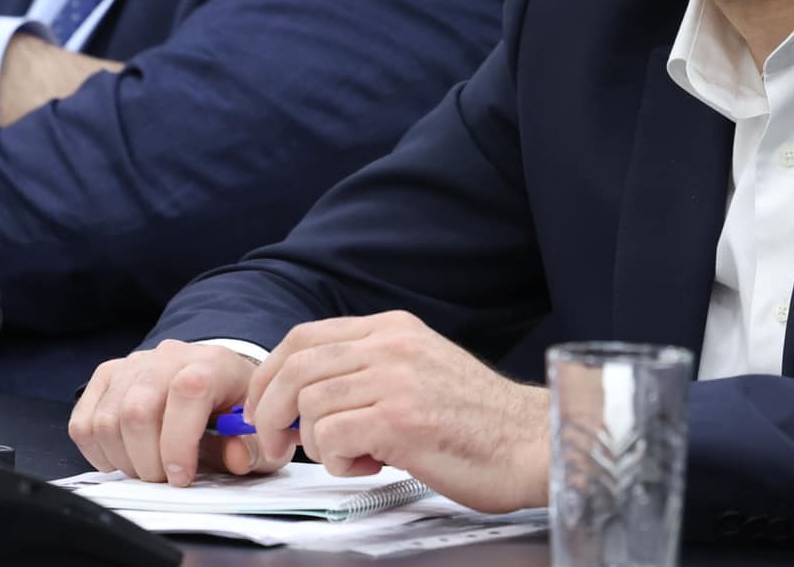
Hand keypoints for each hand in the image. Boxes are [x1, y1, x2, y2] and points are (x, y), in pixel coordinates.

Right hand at [70, 341, 280, 484]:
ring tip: (147, 468)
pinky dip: (98, 451)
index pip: (187, 391)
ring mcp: (133, 364)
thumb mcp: (256, 432)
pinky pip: (83, 421)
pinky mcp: (106, 376)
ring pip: (106, 419)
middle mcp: (169, 356)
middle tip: (164, 479)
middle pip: (137, 410)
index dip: (179, 443)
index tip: (182, 478)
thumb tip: (236, 457)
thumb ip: (253, 448)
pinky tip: (123, 457)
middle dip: (147, 461)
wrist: (213, 379)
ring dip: (124, 459)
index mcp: (212, 363)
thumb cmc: (233, 410)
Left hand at [247, 311, 546, 513]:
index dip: (270, 374)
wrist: (531, 444)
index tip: (262, 406)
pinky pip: (330, 437)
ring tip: (346, 456)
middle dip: (270, 409)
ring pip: (308, 403)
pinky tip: (368, 465)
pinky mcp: (399, 420)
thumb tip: (307, 396)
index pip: (305, 337)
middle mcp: (390, 344)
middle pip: (296, 366)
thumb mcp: (420, 369)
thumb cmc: (478, 422)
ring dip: (311, 441)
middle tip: (274, 442)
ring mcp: (395, 379)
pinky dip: (335, 460)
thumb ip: (370, 370)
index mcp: (392, 328)